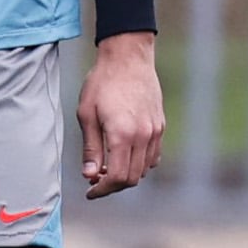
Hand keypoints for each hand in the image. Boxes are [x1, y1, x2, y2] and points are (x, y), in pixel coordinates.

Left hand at [78, 31, 164, 198]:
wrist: (128, 56)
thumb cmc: (102, 82)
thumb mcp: (87, 114)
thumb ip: (90, 148)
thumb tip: (89, 175)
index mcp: (122, 134)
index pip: (116, 177)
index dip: (102, 189)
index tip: (90, 191)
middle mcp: (143, 136)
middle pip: (131, 178)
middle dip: (112, 185)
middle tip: (95, 179)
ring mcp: (154, 131)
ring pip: (143, 169)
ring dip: (126, 174)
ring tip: (107, 165)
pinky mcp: (160, 125)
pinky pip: (153, 156)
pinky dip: (139, 163)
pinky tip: (124, 154)